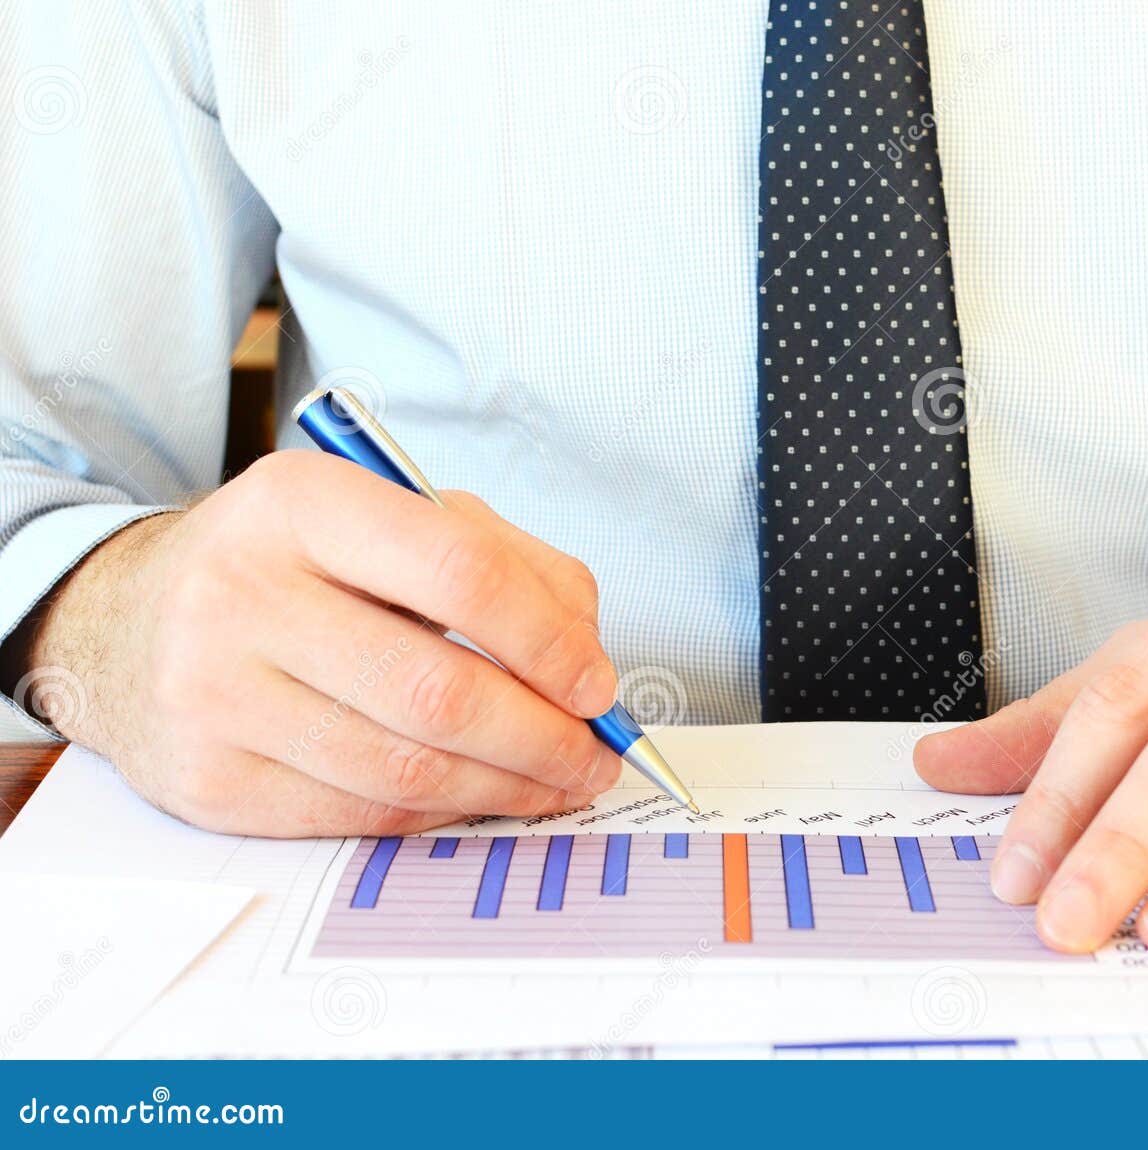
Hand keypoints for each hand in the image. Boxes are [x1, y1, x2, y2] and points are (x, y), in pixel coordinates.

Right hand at [21, 451, 621, 835]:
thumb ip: (512, 565)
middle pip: (437, 690)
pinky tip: (478, 794)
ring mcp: (213, 692)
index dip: (549, 641)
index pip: (460, 572)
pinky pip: (359, 813)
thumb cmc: (295, 566)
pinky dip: (440, 811)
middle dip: (543, 736)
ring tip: (555, 781)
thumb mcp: (395, 520)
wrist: (129, 623)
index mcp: (304, 503)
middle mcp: (242, 591)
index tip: (597, 685)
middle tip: (595, 755)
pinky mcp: (208, 779)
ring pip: (404, 767)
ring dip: (506, 787)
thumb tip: (588, 660)